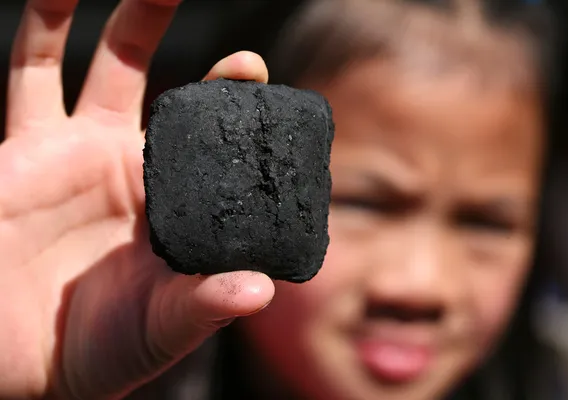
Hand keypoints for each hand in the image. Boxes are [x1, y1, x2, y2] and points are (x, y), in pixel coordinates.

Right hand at [0, 1, 273, 398]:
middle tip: (217, 21)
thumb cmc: (99, 350)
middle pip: (175, 91)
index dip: (242, 112)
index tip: (257, 73)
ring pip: (106, 64)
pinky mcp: (25, 149)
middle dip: (204, 64)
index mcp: (181, 205)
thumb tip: (260, 291)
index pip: (223, 147)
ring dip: (130, 17)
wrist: (19, 361)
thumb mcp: (160, 328)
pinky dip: (44, 26)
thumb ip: (204, 305)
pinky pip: (31, 74)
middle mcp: (137, 169)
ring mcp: (80, 152)